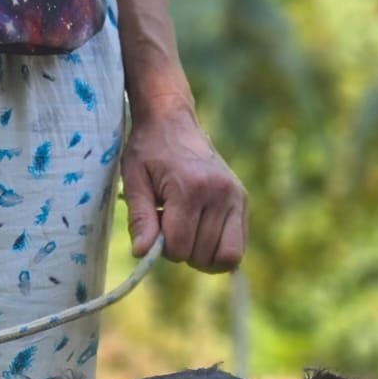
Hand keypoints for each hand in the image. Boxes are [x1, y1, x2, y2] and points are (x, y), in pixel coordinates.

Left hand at [121, 108, 246, 273]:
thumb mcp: (134, 181)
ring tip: (189, 229)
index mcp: (190, 188)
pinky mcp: (243, 200)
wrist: (172, 121)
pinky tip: (204, 235)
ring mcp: (235, 197)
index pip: (179, 246)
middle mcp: (219, 193)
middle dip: (182, 250)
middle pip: (201, 255)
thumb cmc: (148, 151)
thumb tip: (142, 254)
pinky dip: (220, 252)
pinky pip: (238, 249)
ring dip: (202, 254)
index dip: (162, 247)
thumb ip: (140, 219)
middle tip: (171, 224)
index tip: (156, 226)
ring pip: (224, 257)